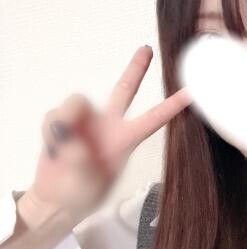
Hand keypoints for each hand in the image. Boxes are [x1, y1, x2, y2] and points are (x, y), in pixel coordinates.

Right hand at [23, 45, 191, 226]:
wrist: (56, 200)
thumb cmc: (81, 193)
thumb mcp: (89, 183)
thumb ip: (80, 159)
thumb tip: (68, 135)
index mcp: (125, 140)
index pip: (154, 119)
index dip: (173, 106)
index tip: (193, 92)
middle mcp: (108, 125)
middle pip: (124, 90)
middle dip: (135, 69)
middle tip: (148, 49)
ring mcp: (84, 122)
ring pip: (77, 101)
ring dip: (67, 119)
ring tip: (63, 147)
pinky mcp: (61, 122)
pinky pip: (53, 116)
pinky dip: (51, 133)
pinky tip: (54, 149)